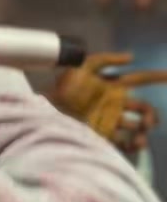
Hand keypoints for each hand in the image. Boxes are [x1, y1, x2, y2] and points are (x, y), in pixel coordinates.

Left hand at [52, 52, 166, 152]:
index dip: (156, 77)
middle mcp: (115, 104)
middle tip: (147, 121)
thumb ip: (105, 59)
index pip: (140, 79)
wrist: (45, 109)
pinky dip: (134, 144)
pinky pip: (125, 142)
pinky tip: (134, 144)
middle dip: (151, 115)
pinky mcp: (104, 135)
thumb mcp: (81, 66)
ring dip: (144, 131)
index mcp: (113, 85)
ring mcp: (111, 120)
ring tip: (140, 136)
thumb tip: (131, 57)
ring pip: (138, 127)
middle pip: (144, 109)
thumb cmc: (62, 86)